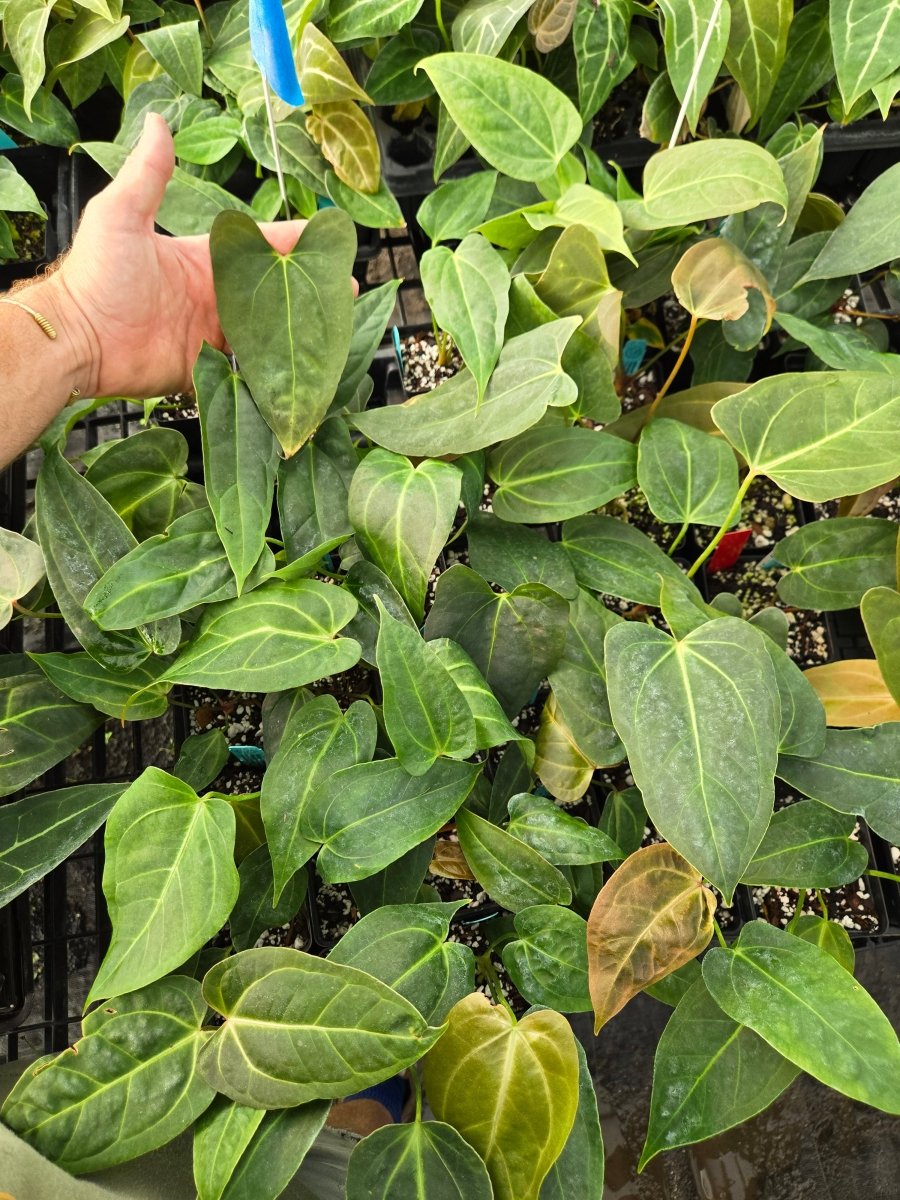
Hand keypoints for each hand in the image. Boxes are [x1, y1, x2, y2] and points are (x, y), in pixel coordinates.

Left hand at [43, 112, 308, 399]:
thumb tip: (157, 121)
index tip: (326, 238)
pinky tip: (302, 360)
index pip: (257, 246)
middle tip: (343, 288)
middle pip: (270, 290)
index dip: (293, 242)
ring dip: (296, 327)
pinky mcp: (208, 366)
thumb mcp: (121, 214)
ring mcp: (211, 333)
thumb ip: (149, 173)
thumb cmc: (96, 274)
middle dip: (306, 288)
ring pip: (265, 328)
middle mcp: (212, 296)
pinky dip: (272, 363)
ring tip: (333, 326)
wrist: (78, 337)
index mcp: (201, 259)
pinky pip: (247, 364)